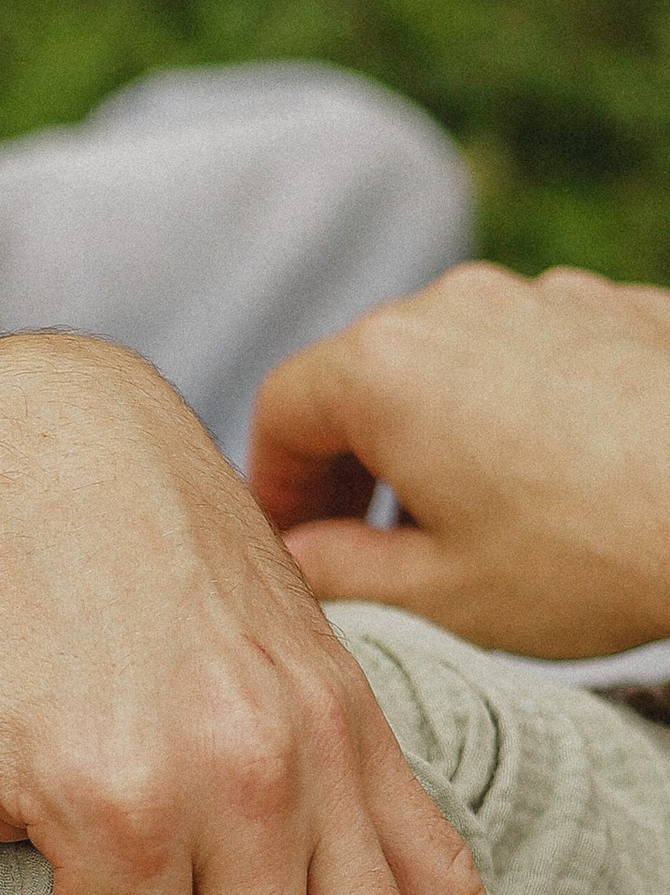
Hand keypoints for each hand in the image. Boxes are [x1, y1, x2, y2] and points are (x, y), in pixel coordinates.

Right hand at [251, 261, 669, 660]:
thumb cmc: (590, 558)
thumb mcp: (437, 597)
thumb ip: (339, 574)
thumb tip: (301, 559)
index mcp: (387, 369)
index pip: (283, 409)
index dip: (273, 485)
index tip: (290, 544)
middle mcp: (458, 307)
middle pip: (366, 376)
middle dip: (352, 462)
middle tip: (366, 548)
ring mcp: (547, 297)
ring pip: (455, 363)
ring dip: (439, 436)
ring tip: (470, 523)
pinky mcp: (620, 309)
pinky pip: (537, 357)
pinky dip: (520, 414)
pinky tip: (555, 488)